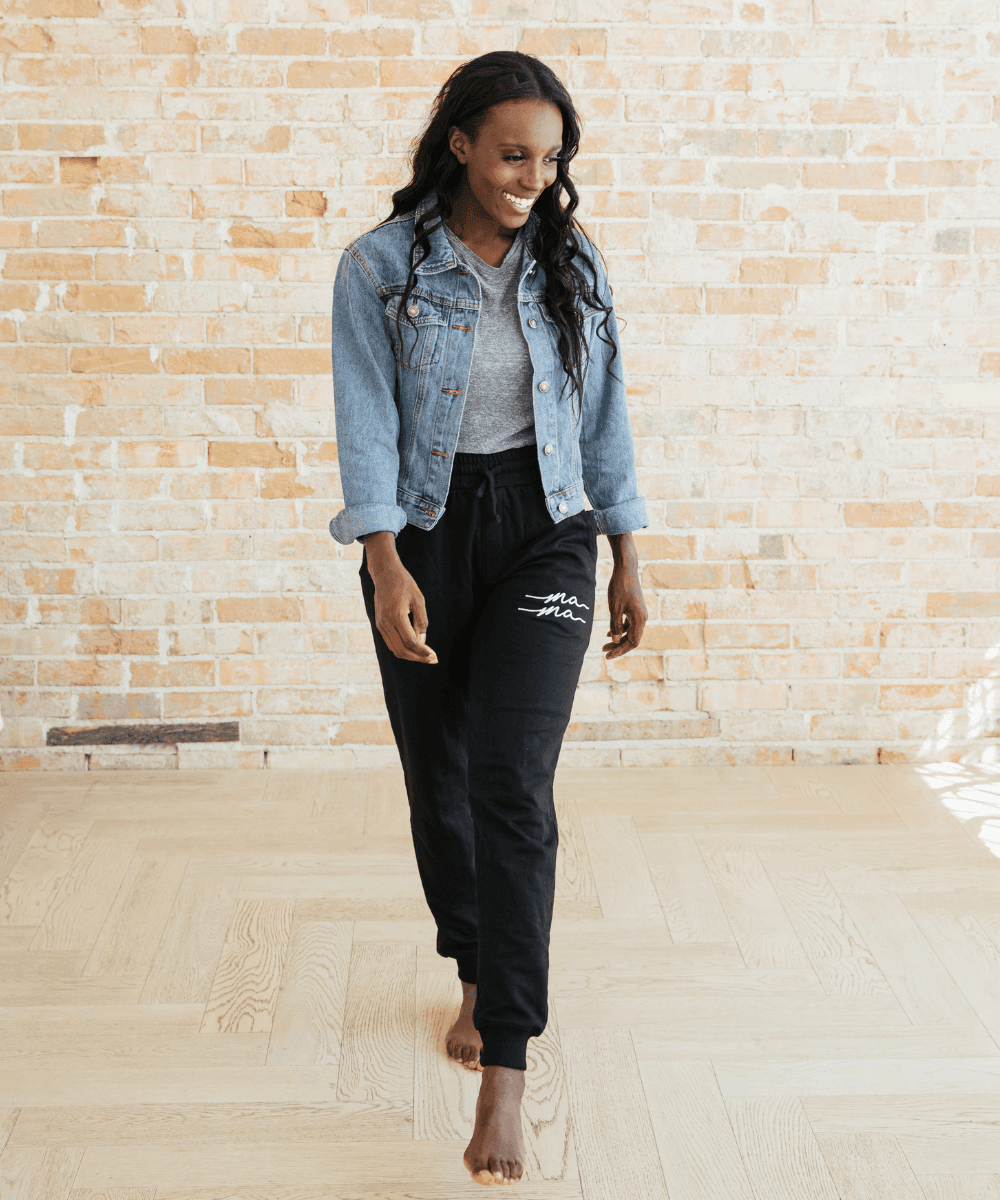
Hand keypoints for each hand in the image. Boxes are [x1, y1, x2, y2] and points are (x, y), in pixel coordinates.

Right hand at [366, 541, 437, 664]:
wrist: (384, 573)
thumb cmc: (404, 583)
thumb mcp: (418, 599)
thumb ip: (421, 620)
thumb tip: (422, 640)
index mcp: (396, 616)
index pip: (411, 642)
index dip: (423, 652)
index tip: (434, 655)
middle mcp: (385, 623)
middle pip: (402, 650)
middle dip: (418, 658)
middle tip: (432, 660)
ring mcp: (380, 625)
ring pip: (395, 649)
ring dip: (411, 656)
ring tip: (425, 657)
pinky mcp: (379, 624)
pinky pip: (390, 643)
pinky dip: (402, 649)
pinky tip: (414, 649)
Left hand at [602, 559, 646, 659]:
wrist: (626, 569)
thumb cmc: (620, 588)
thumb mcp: (614, 608)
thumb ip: (616, 626)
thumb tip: (616, 641)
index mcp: (640, 619)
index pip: (632, 642)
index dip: (620, 650)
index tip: (608, 655)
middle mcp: (642, 618)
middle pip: (632, 639)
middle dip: (618, 647)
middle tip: (604, 653)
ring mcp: (639, 613)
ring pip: (630, 632)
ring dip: (618, 639)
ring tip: (604, 645)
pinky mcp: (635, 609)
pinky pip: (629, 624)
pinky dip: (620, 629)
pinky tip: (609, 633)